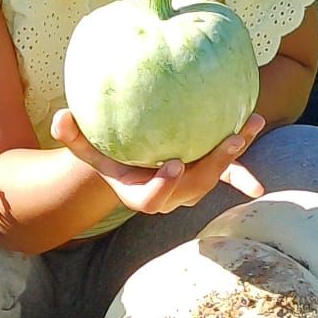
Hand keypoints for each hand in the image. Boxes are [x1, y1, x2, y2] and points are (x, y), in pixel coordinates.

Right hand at [50, 109, 265, 214]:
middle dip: (214, 166)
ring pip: (216, 176)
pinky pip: (229, 173)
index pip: (153, 200)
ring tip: (250, 124)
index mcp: (141, 194)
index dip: (166, 186)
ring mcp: (190, 186)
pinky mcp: (206, 174)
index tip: (176, 163)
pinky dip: (244, 168)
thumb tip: (60, 117)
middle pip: (195, 188)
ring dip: (235, 153)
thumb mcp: (86, 149)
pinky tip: (258, 137)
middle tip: (229, 141)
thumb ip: (72, 136)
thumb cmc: (105, 155)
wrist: (128, 164)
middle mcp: (170, 196)